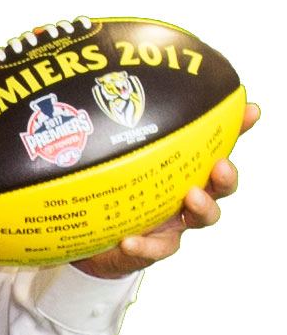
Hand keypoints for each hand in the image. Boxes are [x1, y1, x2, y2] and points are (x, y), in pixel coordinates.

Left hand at [74, 102, 259, 278]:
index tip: (250, 111)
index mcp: (179, 172)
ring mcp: (170, 225)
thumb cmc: (103, 191)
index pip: (213, 148)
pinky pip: (151, 251)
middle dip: (226, 177)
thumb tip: (112, 84)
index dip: (236, 130)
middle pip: (219, 187)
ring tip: (191, 196)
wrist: (85, 237)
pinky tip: (128, 240)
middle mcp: (182, 198)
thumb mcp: (106, 158)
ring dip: (202, 208)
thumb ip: (116, 132)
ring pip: (200, 219)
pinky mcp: (149, 250)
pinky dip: (143, 246)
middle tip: (220, 166)